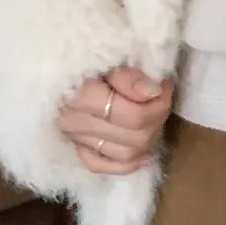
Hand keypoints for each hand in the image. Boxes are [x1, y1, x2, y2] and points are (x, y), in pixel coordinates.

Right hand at [58, 68, 173, 175]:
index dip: (158, 103)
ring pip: (127, 154)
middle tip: (162, 98)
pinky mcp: (79, 150)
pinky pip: (107, 167)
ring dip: (149, 137)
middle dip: (157, 117)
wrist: (63, 66)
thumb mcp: (109, 58)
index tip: (162, 86)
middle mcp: (75, 123)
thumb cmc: (89, 57)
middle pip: (135, 136)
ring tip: (154, 116)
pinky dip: (129, 164)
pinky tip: (144, 152)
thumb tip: (152, 92)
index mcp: (79, 97)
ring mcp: (76, 140)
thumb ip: (128, 76)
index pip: (132, 116)